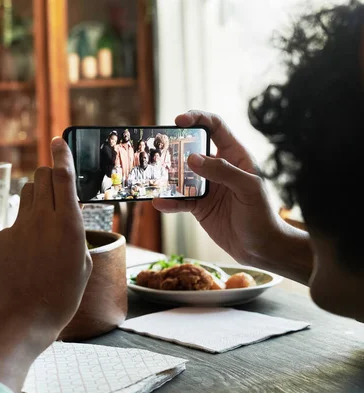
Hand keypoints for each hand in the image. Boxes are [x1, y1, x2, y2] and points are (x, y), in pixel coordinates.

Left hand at [0, 138, 91, 392]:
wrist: (25, 317)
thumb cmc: (63, 295)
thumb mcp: (82, 262)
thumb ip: (76, 233)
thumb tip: (69, 219)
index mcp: (67, 224)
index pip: (62, 177)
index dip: (61, 155)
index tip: (58, 140)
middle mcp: (41, 219)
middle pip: (41, 176)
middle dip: (50, 173)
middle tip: (56, 184)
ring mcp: (19, 226)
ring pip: (26, 191)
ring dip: (37, 193)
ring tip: (44, 215)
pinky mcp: (2, 237)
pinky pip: (16, 218)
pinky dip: (25, 222)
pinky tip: (29, 246)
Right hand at [152, 110, 284, 266]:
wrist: (261, 248)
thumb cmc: (263, 214)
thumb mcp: (248, 188)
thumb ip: (222, 171)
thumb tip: (192, 158)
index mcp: (235, 156)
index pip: (215, 127)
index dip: (198, 118)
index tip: (179, 120)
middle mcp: (218, 168)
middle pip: (192, 148)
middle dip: (175, 146)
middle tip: (160, 148)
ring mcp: (207, 187)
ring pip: (181, 175)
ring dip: (168, 175)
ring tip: (155, 176)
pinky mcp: (198, 206)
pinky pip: (179, 200)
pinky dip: (169, 202)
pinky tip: (160, 203)